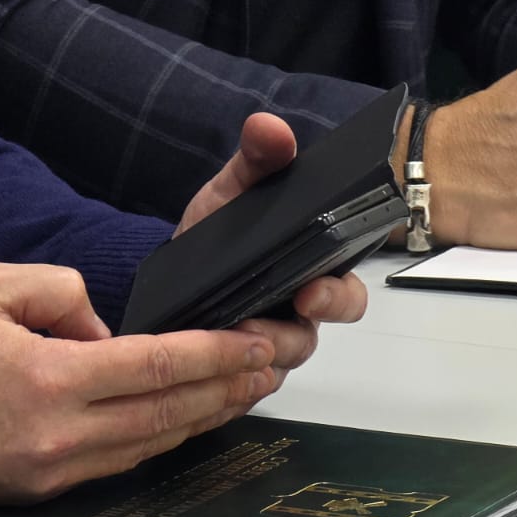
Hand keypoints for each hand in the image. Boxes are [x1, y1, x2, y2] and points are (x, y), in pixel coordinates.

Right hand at [0, 262, 283, 504]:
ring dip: (205, 418)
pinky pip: (119, 462)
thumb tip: (105, 329)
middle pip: (170, 412)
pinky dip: (161, 439)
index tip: (256, 342)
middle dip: (230, 388)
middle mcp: (60, 434)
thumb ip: (61, 290)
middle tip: (273, 366)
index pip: (158, 365)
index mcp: (48, 378)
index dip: (217, 354)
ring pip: (152, 443)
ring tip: (246, 391)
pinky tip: (187, 420)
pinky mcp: (43, 489)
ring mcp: (54, 469)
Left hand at [178, 111, 367, 384]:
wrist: (169, 275)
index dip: (338, 297)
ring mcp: (269, 349)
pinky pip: (244, 387)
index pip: (347, 294)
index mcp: (312, 274)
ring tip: (228, 336)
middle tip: (272, 318)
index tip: (312, 290)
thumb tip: (270, 129)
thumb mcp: (232, 192)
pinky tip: (210, 365)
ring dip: (257, 352)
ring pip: (279, 365)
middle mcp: (299, 317)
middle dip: (296, 331)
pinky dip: (230, 377)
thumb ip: (255, 160)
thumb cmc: (214, 235)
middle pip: (316, 336)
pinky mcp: (239, 375)